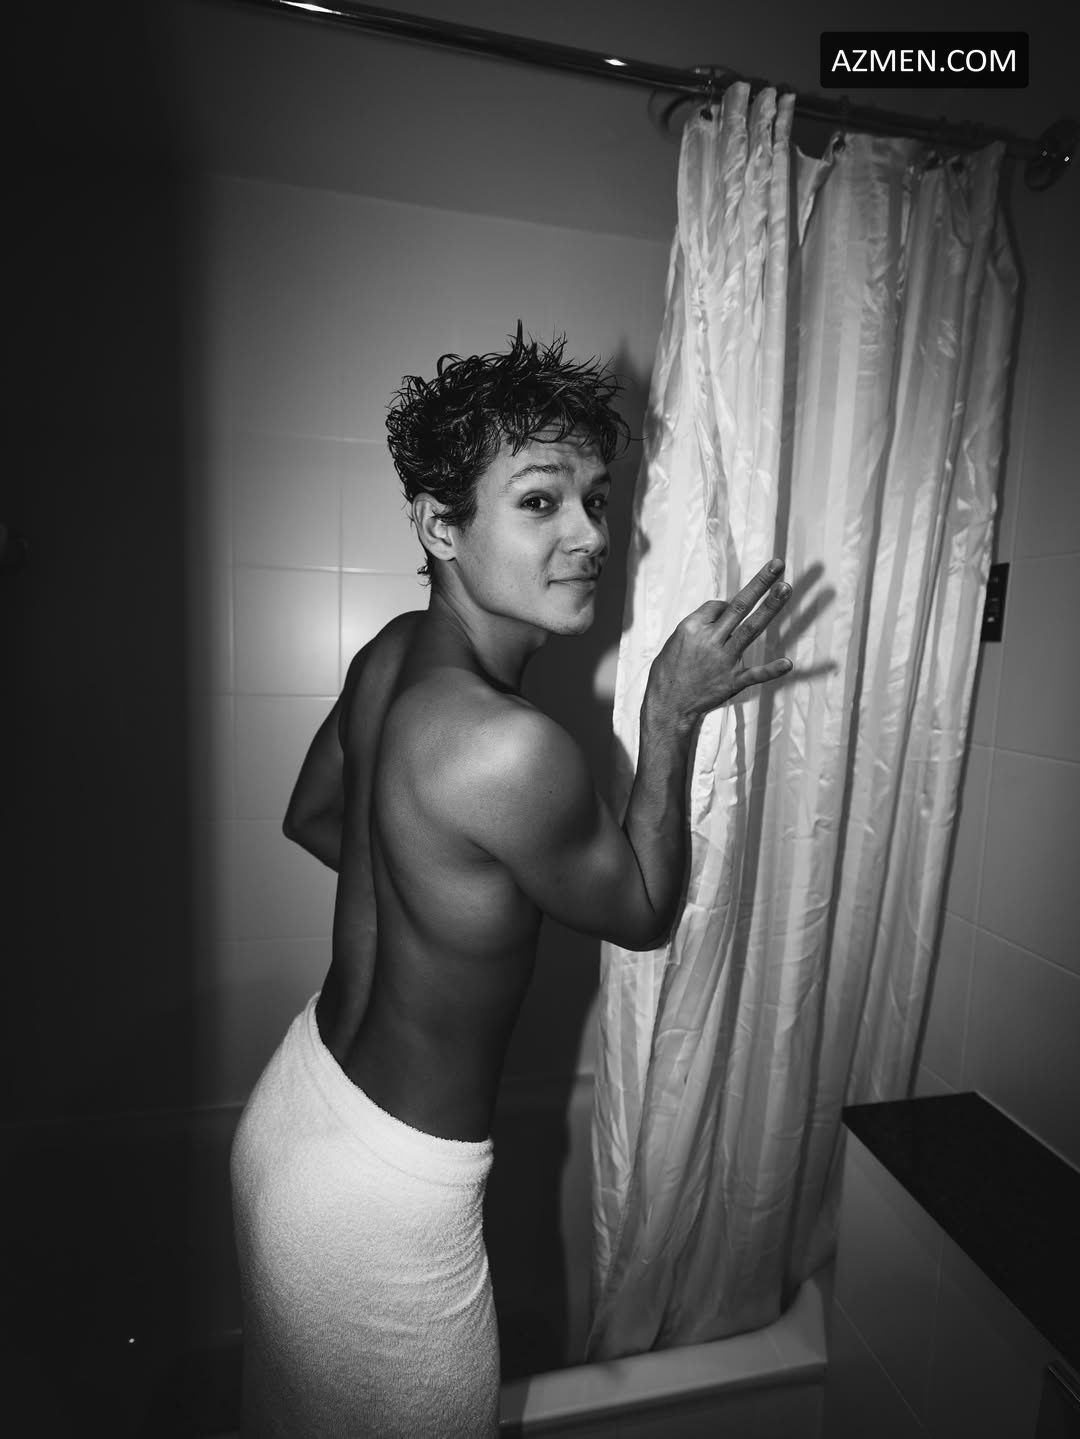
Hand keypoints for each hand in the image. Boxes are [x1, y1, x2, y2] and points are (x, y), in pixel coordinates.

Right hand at [646, 559, 792, 723]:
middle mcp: (709, 640)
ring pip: (750, 629)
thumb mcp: (676, 640)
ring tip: (784, 589)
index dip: (726, 606)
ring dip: (769, 608)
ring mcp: (723, 661)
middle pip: (739, 606)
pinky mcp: (731, 682)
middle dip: (760, 584)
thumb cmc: (669, 671)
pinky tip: (787, 663)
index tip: (728, 611)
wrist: (667, 705)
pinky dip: (771, 670)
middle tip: (777, 566)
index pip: (718, 606)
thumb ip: (700, 624)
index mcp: (692, 628)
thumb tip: (723, 609)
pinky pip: (754, 674)